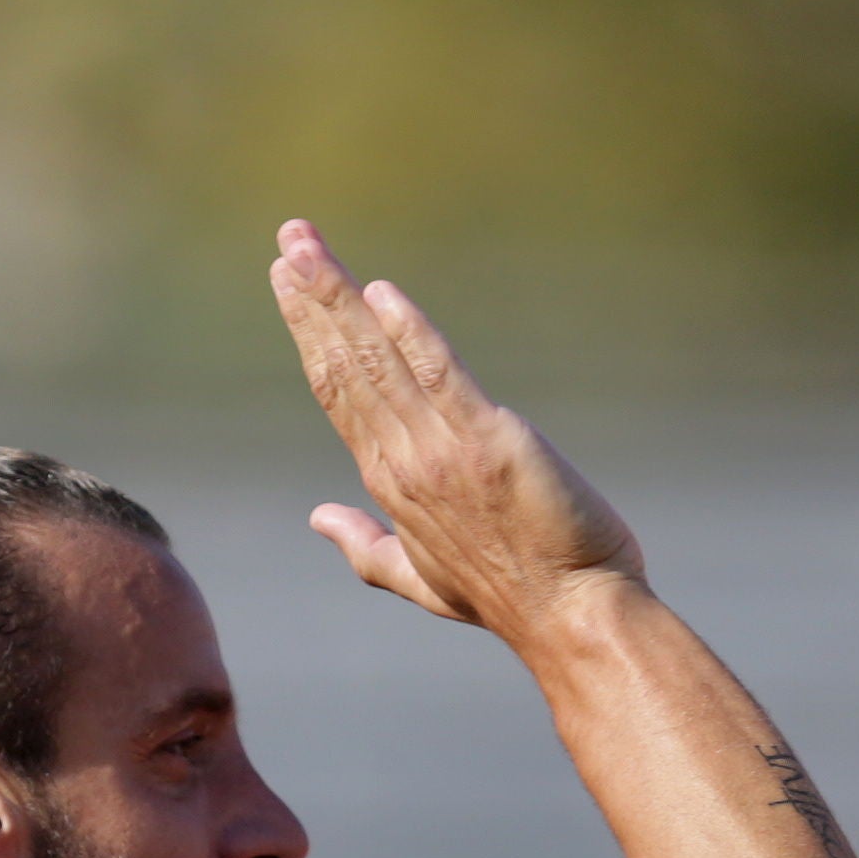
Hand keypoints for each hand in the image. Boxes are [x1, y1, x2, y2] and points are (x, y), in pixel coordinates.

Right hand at [271, 218, 645, 639]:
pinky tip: (382, 292)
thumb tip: (318, 518)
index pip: (338, 392)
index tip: (290, 282)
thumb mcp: (423, 578)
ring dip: (339, 300)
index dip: (311, 333)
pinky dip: (410, 332)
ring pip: (376, 362)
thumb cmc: (509, 596)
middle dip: (313, 299)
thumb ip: (366, 547)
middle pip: (345, 366)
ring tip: (307, 246)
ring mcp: (441, 453)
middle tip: (287, 241)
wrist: (571, 616)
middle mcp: (403, 463)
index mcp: (388, 482)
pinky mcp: (488, 443)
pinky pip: (440, 375)